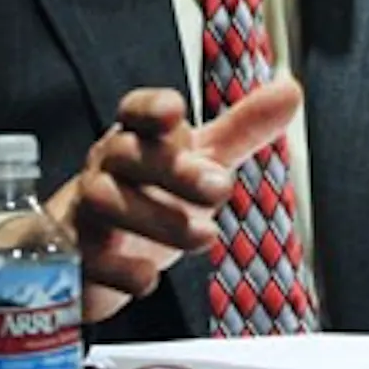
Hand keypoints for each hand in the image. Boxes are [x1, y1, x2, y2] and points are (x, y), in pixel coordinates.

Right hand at [45, 79, 300, 322]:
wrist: (91, 248)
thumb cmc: (152, 191)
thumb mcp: (201, 159)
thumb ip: (244, 128)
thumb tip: (291, 90)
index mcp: (140, 138)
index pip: (136, 110)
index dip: (152, 107)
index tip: (173, 111)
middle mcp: (109, 168)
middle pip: (129, 155)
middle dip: (174, 169)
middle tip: (222, 187)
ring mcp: (87, 210)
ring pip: (107, 203)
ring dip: (158, 219)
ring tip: (206, 236)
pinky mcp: (77, 257)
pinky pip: (88, 259)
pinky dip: (119, 270)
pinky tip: (148, 279)